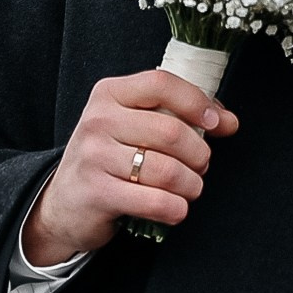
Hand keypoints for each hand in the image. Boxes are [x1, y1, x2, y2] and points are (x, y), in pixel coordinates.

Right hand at [22, 70, 240, 263]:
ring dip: (191, 184)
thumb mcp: (134, 125)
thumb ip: (179, 115)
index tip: (216, 123)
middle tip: (201, 166)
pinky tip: (176, 208)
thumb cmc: (110, 159)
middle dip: (199, 154)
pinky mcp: (97, 193)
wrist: (64, 203)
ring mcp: (94, 157)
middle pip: (171, 131)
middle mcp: (98, 120)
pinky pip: (155, 201)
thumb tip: (228, 121)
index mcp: (110, 93)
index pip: (161, 84)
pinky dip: (176, 208)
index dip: (197, 102)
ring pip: (167, 170)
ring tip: (190, 188)